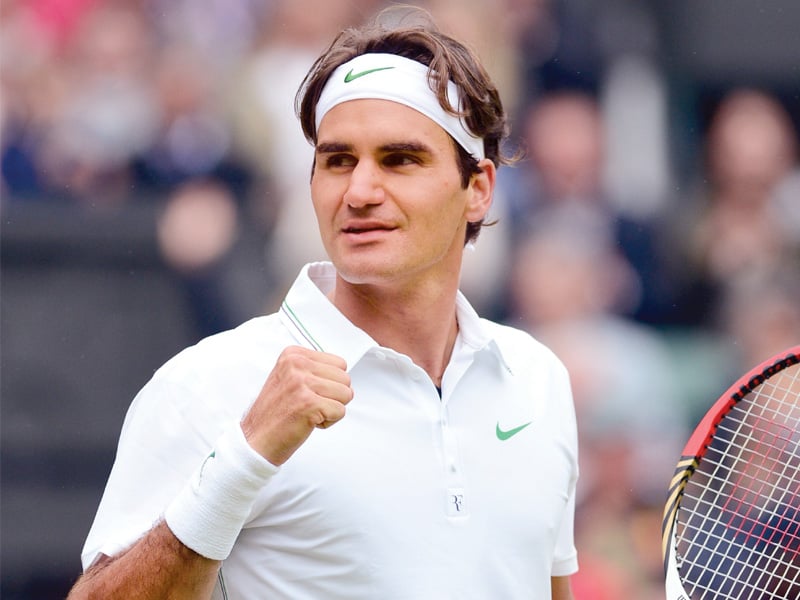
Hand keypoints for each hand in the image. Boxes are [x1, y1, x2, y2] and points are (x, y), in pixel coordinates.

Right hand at [241, 346, 352, 465]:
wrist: (255, 440)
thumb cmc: (274, 414)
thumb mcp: (289, 377)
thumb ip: (313, 369)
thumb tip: (342, 371)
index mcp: (293, 354)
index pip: (339, 363)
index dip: (329, 383)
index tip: (307, 393)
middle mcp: (296, 364)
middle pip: (345, 378)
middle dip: (333, 396)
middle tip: (308, 405)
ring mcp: (302, 383)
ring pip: (346, 394)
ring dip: (331, 409)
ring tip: (307, 412)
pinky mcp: (309, 403)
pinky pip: (341, 411)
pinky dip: (328, 422)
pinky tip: (307, 422)